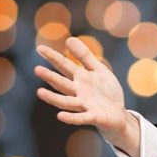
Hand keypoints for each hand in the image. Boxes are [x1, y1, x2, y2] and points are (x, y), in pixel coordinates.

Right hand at [34, 37, 135, 151]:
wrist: (119, 114)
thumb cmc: (107, 92)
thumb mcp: (99, 70)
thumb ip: (85, 56)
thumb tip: (69, 39)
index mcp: (81, 79)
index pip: (65, 66)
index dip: (54, 57)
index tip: (40, 48)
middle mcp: (79, 92)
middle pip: (63, 84)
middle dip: (50, 77)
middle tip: (36, 69)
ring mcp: (85, 105)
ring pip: (67, 101)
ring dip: (54, 98)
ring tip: (39, 92)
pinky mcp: (94, 117)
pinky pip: (82, 118)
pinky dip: (72, 118)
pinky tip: (60, 116)